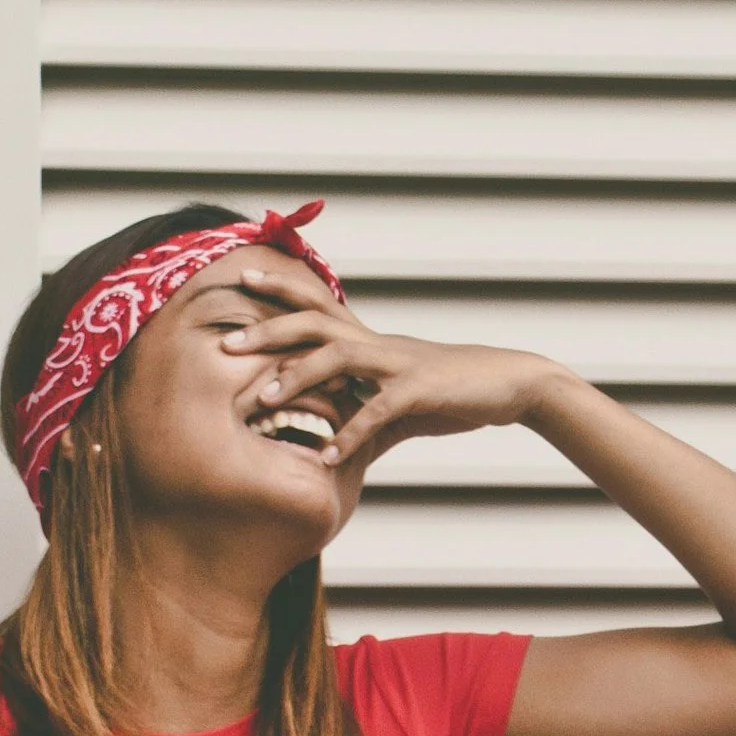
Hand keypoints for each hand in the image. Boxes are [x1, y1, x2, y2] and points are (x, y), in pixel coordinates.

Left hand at [222, 271, 569, 469]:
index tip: (240, 278)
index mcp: (370, 340)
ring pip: (338, 357)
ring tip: (265, 401)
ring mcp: (398, 364)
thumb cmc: (453, 391)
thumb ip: (364, 412)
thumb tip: (331, 442)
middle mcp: (378, 343)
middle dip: (268, 330)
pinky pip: (378, 411)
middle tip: (226, 344)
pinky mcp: (420, 391)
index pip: (317, 305)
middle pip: (314, 322)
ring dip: (299, 377)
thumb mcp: (400, 397)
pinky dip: (350, 435)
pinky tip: (327, 458)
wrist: (510, 384)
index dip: (281, 289)